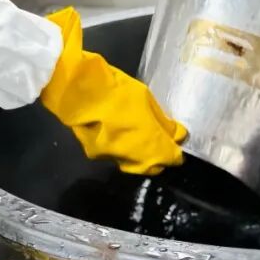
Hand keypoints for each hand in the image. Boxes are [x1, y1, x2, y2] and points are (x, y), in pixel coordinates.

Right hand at [40, 8, 185, 174]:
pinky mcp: (96, 155)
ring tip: (139, 135)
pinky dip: (122, 148)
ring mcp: (115, 160)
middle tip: (159, 137)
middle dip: (159, 155)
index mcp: (153, 148)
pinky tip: (119, 133)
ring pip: (134, 164)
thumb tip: (179, 135)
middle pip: (154, 167)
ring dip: (140, 154)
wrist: (81, 94)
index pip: (173, 158)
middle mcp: (136, 161)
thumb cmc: (119, 93)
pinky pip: (116, 156)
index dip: (176, 149)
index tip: (176, 139)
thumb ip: (163, 122)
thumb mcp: (147, 100)